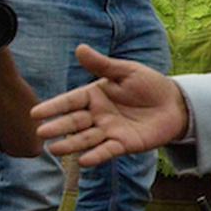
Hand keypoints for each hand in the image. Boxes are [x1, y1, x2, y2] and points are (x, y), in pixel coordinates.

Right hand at [32, 44, 189, 164]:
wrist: (175, 103)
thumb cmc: (149, 85)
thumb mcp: (127, 72)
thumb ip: (103, 65)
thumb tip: (80, 48)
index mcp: (94, 95)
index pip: (70, 101)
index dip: (54, 107)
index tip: (35, 113)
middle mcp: (97, 115)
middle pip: (74, 122)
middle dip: (58, 127)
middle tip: (41, 132)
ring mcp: (109, 130)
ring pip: (86, 138)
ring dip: (71, 144)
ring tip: (55, 149)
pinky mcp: (123, 144)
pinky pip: (107, 150)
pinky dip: (96, 156)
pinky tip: (84, 161)